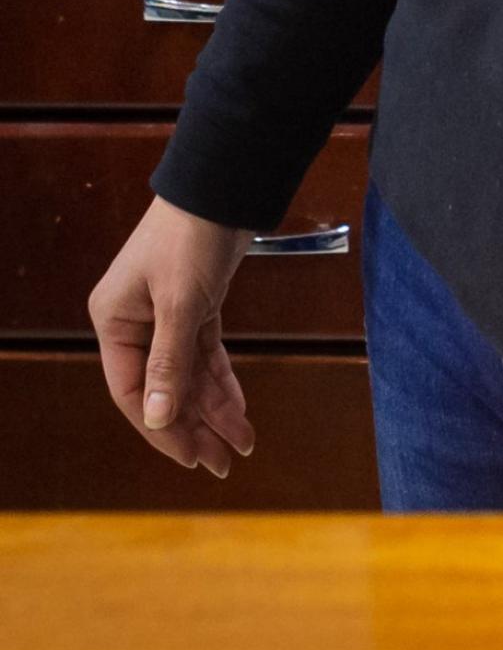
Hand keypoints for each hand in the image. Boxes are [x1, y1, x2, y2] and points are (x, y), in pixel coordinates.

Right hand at [89, 197, 259, 477]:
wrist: (223, 185)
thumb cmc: (191, 237)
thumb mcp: (180, 302)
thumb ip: (169, 361)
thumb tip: (159, 418)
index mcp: (115, 322)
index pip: (134, 391)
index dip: (161, 428)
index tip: (190, 457)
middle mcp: (135, 323)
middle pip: (164, 389)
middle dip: (194, 427)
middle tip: (223, 464)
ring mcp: (164, 316)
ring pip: (188, 376)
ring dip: (214, 410)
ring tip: (241, 446)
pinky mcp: (194, 306)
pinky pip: (205, 355)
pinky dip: (222, 382)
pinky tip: (238, 411)